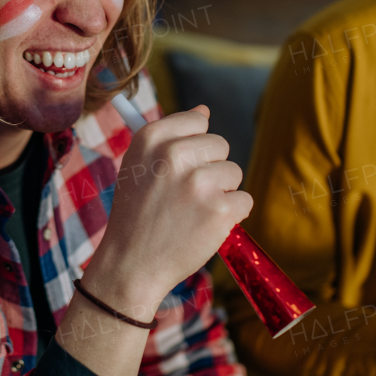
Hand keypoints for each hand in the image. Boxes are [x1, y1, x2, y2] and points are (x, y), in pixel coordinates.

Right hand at [90, 105, 252, 315]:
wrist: (131, 265)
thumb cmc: (136, 215)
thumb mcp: (137, 167)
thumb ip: (169, 137)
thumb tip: (203, 110)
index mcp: (151, 139)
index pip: (197, 120)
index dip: (195, 144)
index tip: (181, 165)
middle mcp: (174, 155)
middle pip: (220, 145)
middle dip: (210, 169)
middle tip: (184, 196)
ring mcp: (198, 182)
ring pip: (234, 173)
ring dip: (221, 193)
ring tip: (191, 213)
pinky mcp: (219, 210)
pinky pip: (244, 201)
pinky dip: (231, 216)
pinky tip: (204, 227)